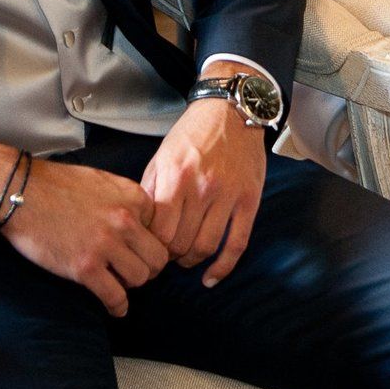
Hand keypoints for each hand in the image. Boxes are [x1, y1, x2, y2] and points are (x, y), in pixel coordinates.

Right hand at [0, 150, 169, 316]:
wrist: (19, 191)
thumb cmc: (56, 185)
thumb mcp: (103, 181)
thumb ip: (126, 200)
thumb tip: (140, 223)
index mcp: (133, 196)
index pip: (162, 229)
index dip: (150, 241)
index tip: (139, 249)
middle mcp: (125, 220)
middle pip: (158, 257)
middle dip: (148, 267)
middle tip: (134, 270)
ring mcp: (105, 245)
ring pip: (140, 278)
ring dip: (131, 285)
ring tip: (119, 283)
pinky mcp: (85, 267)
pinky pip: (115, 297)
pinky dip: (117, 306)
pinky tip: (115, 307)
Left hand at [141, 89, 266, 287]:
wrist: (230, 110)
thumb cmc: (192, 134)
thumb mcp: (161, 156)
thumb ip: (150, 191)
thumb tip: (140, 227)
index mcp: (176, 177)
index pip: (159, 232)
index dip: (151, 247)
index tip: (147, 249)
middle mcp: (202, 188)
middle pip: (181, 243)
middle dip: (169, 256)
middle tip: (165, 255)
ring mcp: (228, 195)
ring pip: (206, 247)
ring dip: (191, 260)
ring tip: (185, 258)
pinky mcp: (249, 200)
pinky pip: (237, 243)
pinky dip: (224, 267)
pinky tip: (211, 278)